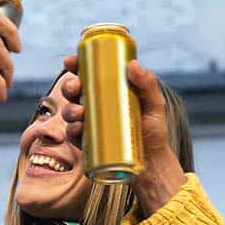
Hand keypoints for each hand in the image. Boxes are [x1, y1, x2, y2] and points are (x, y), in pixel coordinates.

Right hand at [61, 55, 185, 216]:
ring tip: (79, 112)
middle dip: (69, 86)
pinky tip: (78, 128)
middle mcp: (95, 106)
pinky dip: (72, 130)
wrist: (152, 162)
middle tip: (75, 87)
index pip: (88, 74)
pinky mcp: (88, 143)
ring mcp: (90, 124)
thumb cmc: (154, 130)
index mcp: (108, 91)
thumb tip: (133, 64)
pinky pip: (73, 135)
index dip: (76, 65)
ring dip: (69, 109)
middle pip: (74, 91)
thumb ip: (148, 83)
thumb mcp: (155, 104)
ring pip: (70, 112)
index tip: (71, 61)